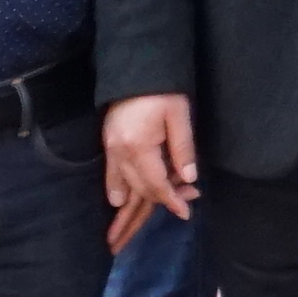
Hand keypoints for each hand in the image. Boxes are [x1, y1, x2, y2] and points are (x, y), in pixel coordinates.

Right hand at [105, 93, 200, 237]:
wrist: (136, 68)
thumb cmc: (163, 91)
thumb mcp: (179, 117)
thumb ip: (183, 149)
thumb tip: (189, 179)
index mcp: (139, 147)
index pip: (157, 184)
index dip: (171, 200)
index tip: (184, 213)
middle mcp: (120, 152)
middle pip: (139, 188)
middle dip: (155, 204)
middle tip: (177, 208)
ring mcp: (111, 148)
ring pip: (122, 185)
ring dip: (131, 204)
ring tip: (129, 228)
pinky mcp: (108, 142)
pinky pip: (111, 173)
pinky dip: (116, 188)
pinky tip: (118, 200)